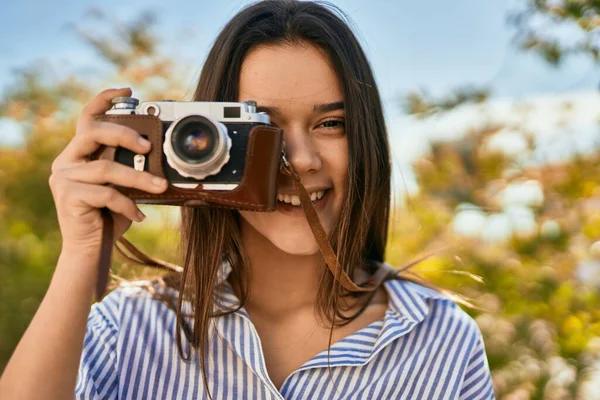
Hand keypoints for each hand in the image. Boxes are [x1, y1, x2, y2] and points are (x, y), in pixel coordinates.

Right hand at [49, 88, 168, 253]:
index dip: (104, 100)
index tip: (127, 91)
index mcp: (79, 153)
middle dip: (123, 134)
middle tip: (148, 145)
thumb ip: (130, 168)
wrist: (91, 249)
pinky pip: (106, 194)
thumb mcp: (123, 187)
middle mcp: (66, 161)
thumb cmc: (110, 216)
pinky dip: (128, 204)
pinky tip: (140, 215)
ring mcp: (63, 178)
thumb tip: (158, 154)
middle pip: (92, 132)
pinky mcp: (68, 197)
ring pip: (106, 168)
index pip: (87, 119)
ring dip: (138, 177)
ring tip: (161, 186)